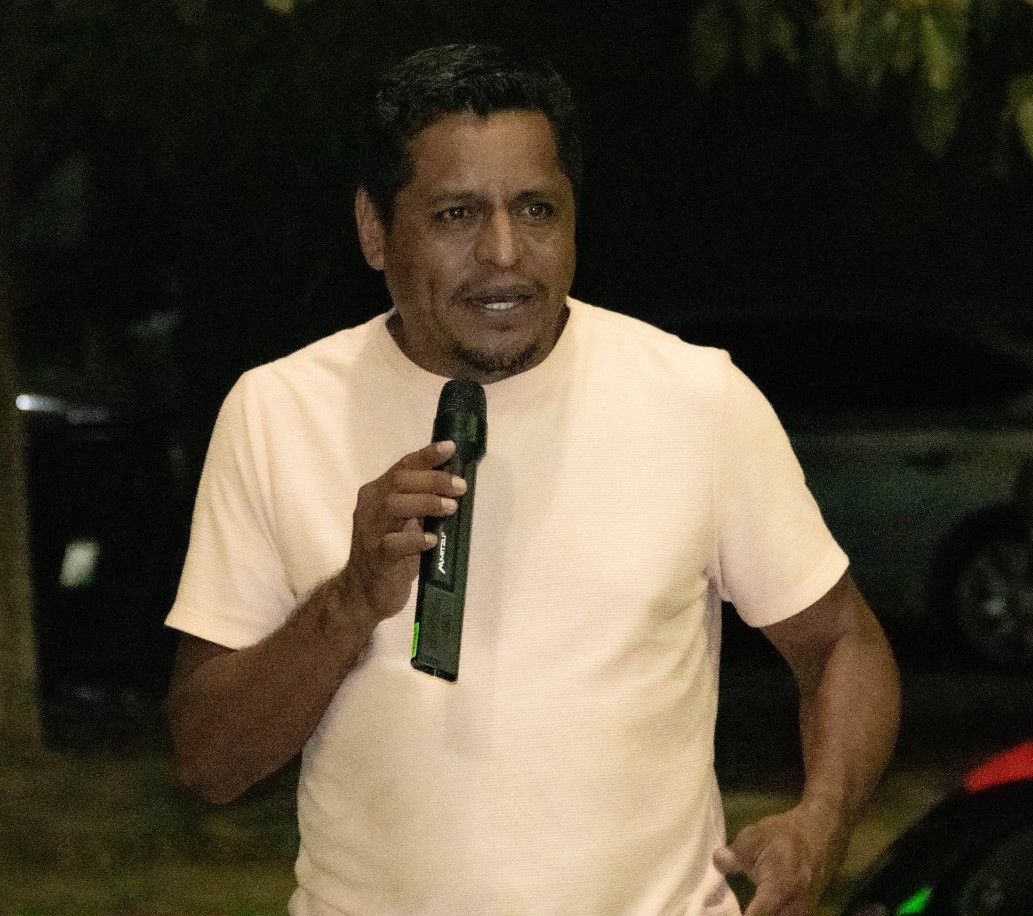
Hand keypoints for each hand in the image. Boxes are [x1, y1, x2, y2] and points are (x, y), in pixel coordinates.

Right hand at [339, 440, 465, 624]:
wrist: (363, 594)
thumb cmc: (393, 555)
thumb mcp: (407, 523)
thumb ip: (423, 503)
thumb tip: (455, 483)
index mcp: (378, 494)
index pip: (402, 467)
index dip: (426, 455)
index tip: (450, 447)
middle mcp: (370, 507)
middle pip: (399, 482)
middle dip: (432, 480)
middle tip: (459, 487)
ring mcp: (370, 532)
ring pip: (393, 505)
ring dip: (426, 503)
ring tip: (451, 508)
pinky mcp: (376, 558)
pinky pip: (392, 544)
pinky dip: (414, 540)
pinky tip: (432, 539)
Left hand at [713, 799, 848, 915]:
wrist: (821, 833)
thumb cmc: (786, 834)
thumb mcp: (755, 836)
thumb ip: (735, 854)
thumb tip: (717, 863)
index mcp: (779, 890)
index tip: (721, 912)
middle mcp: (794, 909)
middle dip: (751, 914)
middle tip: (726, 908)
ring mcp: (802, 913)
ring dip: (760, 913)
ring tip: (741, 906)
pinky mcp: (803, 912)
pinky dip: (769, 912)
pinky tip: (755, 908)